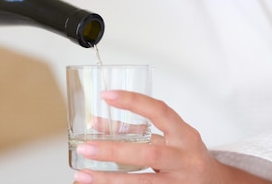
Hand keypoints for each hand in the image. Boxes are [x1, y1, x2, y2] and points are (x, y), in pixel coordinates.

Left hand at [72, 90, 271, 183]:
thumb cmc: (188, 157)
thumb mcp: (169, 138)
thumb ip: (137, 131)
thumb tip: (97, 124)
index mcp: (184, 135)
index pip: (160, 112)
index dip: (134, 102)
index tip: (107, 96)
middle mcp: (184, 158)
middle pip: (149, 154)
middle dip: (114, 151)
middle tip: (86, 147)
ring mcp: (179, 182)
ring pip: (143, 183)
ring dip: (109, 179)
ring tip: (82, 175)